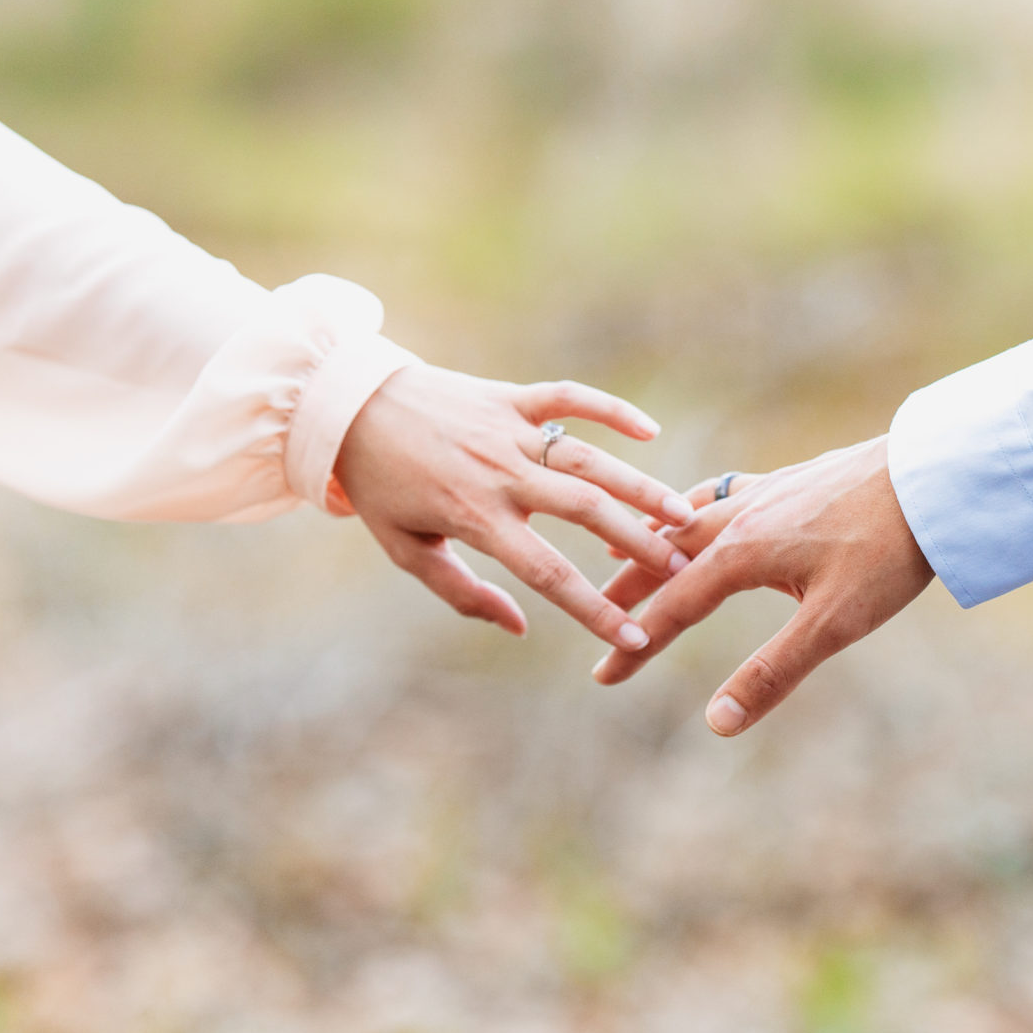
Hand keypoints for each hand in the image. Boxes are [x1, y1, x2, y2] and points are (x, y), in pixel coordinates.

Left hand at [333, 365, 696, 650]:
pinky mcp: (511, 396)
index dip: (594, 609)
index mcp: (475, 516)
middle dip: (638, 542)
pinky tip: (650, 434)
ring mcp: (508, 429)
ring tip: (683, 514)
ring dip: (640, 486)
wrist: (350, 406)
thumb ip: (464, 592)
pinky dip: (611, 410)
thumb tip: (518, 626)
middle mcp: (500, 472)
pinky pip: (570, 398)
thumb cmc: (381, 486)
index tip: (634, 637)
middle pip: (585, 511)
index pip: (548, 572)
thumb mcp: (407, 550)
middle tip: (682, 569)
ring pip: (589, 458)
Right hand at [592, 436, 933, 734]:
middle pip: (665, 557)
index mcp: (741, 553)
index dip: (635, 646)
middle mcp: (740, 517)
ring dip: (652, 542)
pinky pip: (722, 493)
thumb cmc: (889, 551)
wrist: (933, 476)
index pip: (673, 608)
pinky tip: (701, 509)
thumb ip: (772, 672)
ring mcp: (765, 493)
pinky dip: (693, 507)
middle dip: (628, 591)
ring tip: (621, 549)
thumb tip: (717, 723)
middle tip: (594, 617)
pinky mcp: (792, 481)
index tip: (602, 677)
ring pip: (688, 519)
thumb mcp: (833, 623)